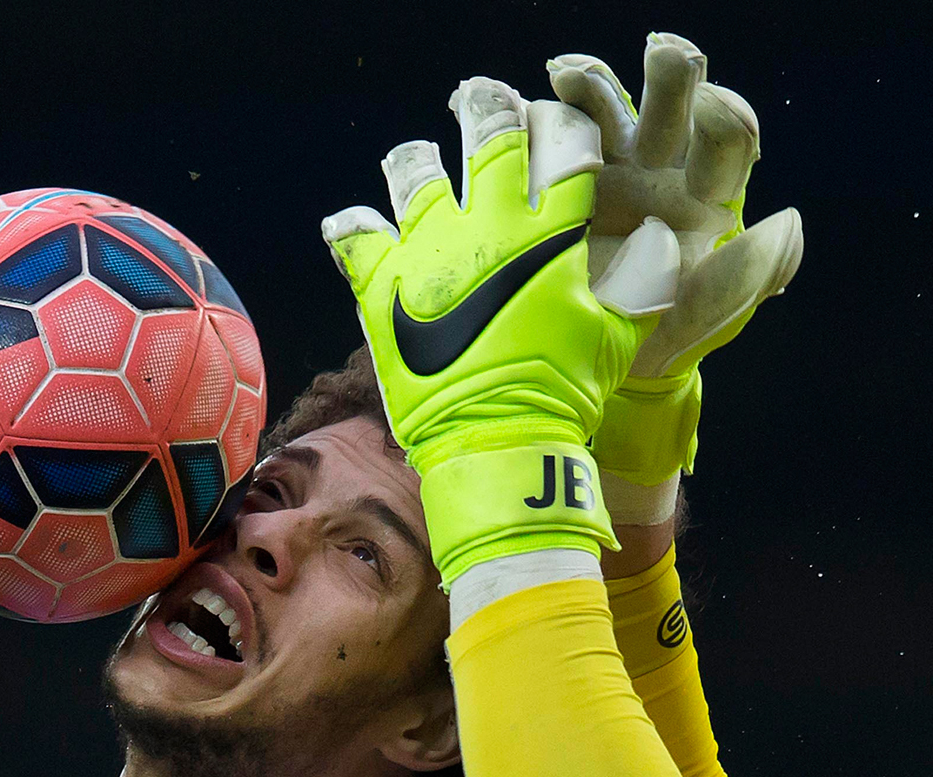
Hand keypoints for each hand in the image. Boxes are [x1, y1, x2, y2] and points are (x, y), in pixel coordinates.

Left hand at [322, 78, 679, 585]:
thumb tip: (656, 235)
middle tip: (482, 100)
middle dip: (489, 109)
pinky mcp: (381, 286)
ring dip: (418, 161)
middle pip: (489, 140)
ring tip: (419, 159)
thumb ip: (639, 281)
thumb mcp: (616, 337)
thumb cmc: (564, 392)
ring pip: (415, 176)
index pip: (564, 148)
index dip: (564, 127)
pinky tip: (356, 221)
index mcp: (549, 235)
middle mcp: (486, 228)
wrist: (495, 442)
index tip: (557, 125)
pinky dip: (354, 225)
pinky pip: (355, 237)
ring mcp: (428, 252)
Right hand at [548, 33, 803, 487]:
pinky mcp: (548, 183)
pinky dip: (524, 117)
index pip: (725, 146)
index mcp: (704, 197)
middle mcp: (656, 170)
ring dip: (586, 87)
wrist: (588, 361)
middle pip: (667, 108)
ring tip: (564, 75)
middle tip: (661, 52)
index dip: (724, 121)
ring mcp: (600, 172)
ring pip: (600, 111)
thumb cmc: (663, 338)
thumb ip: (743, 276)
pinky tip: (505, 111)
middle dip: (669, 78)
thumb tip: (786, 223)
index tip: (713, 104)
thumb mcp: (706, 316)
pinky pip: (540, 140)